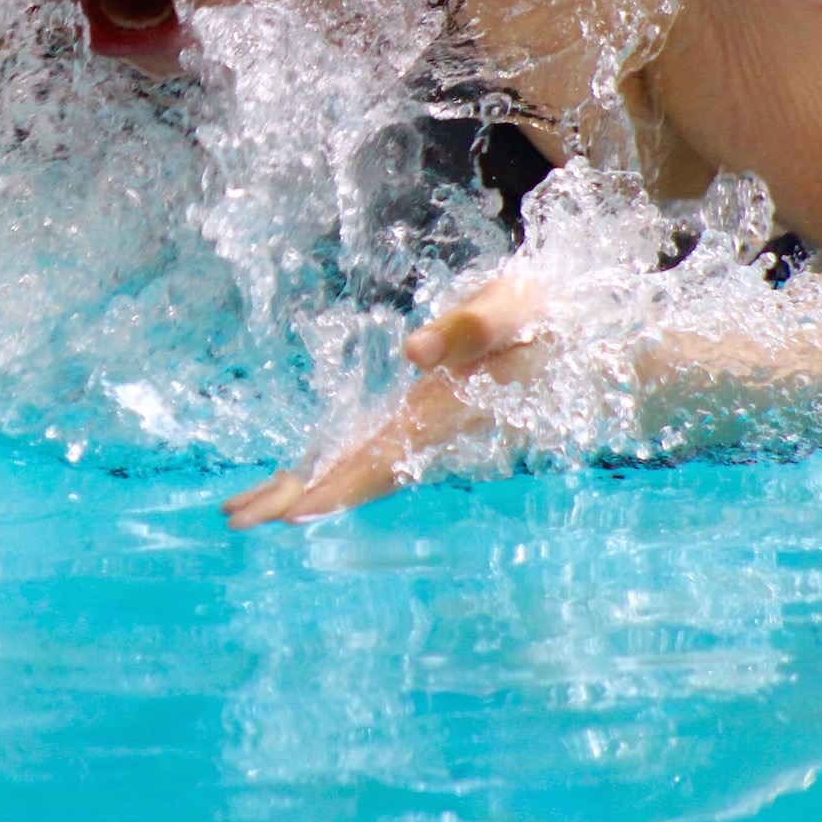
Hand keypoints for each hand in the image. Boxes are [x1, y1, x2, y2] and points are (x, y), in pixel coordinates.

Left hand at [223, 271, 545, 527]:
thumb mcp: (517, 305)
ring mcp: (429, 430)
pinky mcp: (427, 420)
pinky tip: (298, 480)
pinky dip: (330, 470)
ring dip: (305, 488)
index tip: (291, 512)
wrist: (587, 339)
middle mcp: (433, 431)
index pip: (385, 456)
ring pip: (360, 469)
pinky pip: (372, 454)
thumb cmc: (548, 315)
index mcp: (449, 410)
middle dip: (300, 496)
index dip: (339, 485)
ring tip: (245, 506)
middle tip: (234, 516)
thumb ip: (472, 326)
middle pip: (359, 474)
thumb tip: (415, 350)